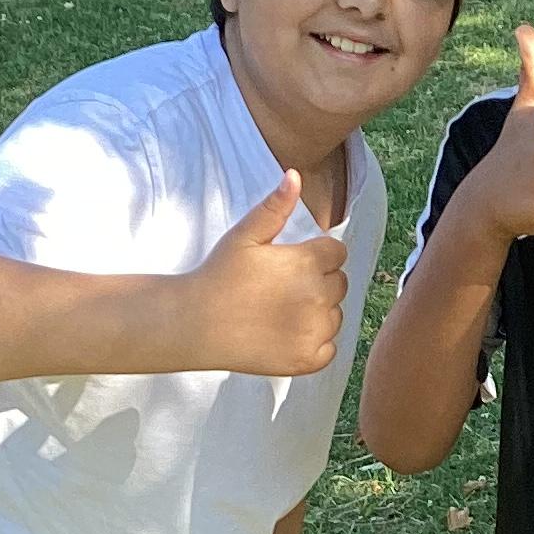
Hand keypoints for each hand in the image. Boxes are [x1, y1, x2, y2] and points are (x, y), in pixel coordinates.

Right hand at [180, 171, 348, 376]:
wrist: (194, 324)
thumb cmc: (218, 276)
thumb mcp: (244, 235)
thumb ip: (275, 207)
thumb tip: (294, 175)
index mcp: (309, 263)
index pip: (336, 253)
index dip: (315, 256)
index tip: (288, 265)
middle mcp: (319, 297)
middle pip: (339, 283)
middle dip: (318, 282)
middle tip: (281, 289)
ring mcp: (316, 331)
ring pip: (336, 315)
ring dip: (318, 313)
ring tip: (280, 311)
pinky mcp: (309, 359)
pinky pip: (330, 347)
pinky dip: (315, 343)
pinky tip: (286, 335)